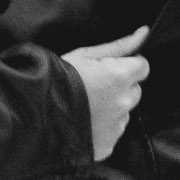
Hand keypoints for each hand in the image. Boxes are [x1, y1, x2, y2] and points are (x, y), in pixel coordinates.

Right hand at [61, 28, 148, 161]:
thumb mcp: (87, 55)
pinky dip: (103, 127)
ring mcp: (116, 127)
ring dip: (112, 108)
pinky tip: (85, 121)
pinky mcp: (107, 145)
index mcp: (120, 77)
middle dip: (121, 87)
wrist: (36, 114)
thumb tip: (144, 33)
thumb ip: (120, 45)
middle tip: (95, 87)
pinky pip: (113, 132)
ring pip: (124, 112)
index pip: (143, 67)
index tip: (112, 67)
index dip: (128, 65)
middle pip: (135, 91)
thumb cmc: (58, 79)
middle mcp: (123, 103)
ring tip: (87, 106)